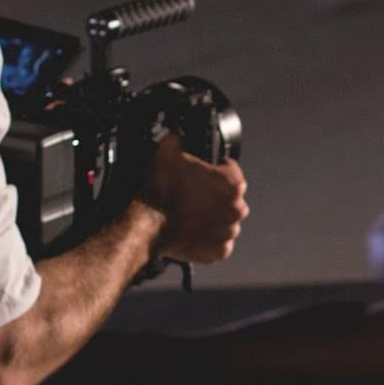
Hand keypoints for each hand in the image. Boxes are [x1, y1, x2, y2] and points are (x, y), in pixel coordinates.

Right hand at [140, 133, 248, 263]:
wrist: (147, 224)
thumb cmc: (160, 189)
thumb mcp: (167, 150)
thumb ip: (178, 137)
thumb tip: (177, 133)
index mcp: (232, 183)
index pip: (232, 171)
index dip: (217, 168)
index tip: (206, 172)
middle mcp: (236, 209)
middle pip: (233, 198)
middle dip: (218, 196)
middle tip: (197, 194)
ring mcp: (228, 232)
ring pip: (228, 221)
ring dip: (216, 218)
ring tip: (194, 214)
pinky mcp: (218, 251)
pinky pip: (220, 243)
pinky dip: (210, 239)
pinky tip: (195, 231)